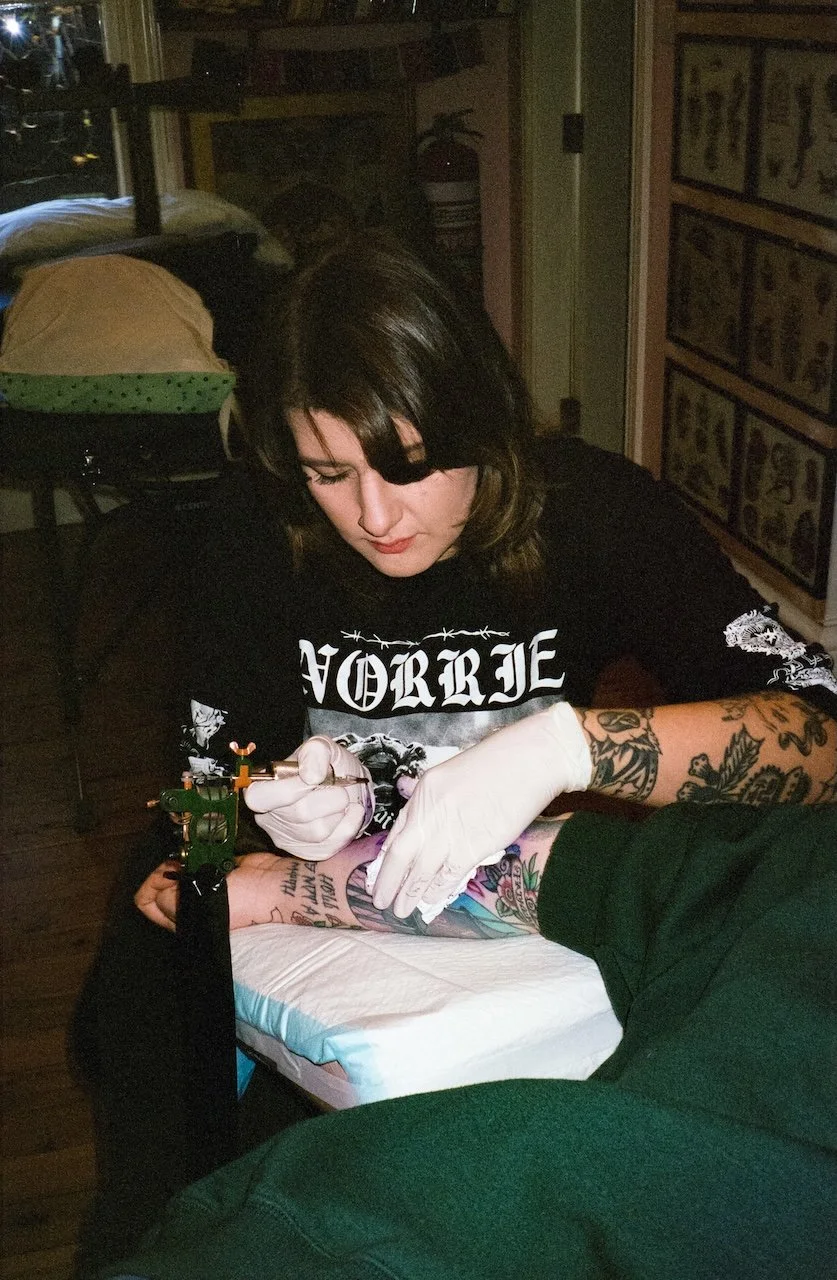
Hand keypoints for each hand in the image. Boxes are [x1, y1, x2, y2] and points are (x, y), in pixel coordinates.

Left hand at [134, 853, 281, 931]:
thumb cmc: (238, 903)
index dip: (151, 885)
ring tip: (191, 856)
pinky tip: (200, 849)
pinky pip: (193, 854)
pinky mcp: (213, 864)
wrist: (269, 884)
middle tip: (180, 863)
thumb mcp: (197, 907)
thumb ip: (168, 898)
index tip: (164, 875)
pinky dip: (194, 848)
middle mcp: (187, 900)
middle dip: (164, 868)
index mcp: (181, 918)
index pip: (147, 901)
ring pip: (174, 865)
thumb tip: (157, 881)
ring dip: (179, 856)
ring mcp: (200, 880)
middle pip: (159, 880)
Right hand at [244, 735, 373, 860]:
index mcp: (264, 788)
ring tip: (341, 798)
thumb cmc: (328, 767)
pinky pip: (333, 843)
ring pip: (317, 831)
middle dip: (328, 796)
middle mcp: (269, 817)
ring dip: (339, 810)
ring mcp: (289, 838)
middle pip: (298, 814)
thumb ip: (315, 752)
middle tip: (338, 786)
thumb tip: (310, 775)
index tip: (313, 779)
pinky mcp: (310, 853)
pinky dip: (350, 824)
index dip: (287, 790)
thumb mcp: (322, 747)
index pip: (257, 798)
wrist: (349, 788)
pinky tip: (351, 811)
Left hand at [371, 702, 591, 917]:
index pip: (397, 831)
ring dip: (410, 893)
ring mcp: (451, 830)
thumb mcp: (452, 773)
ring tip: (402, 911)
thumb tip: (426, 829)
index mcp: (424, 791)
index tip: (381, 874)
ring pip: (422, 870)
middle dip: (388, 882)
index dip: (387, 858)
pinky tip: (430, 901)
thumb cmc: (498, 761)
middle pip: (401, 855)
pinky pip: (449, 874)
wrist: (529, 759)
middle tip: (380, 901)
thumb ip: (435, 801)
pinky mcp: (475, 845)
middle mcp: (431, 812)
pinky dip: (438, 890)